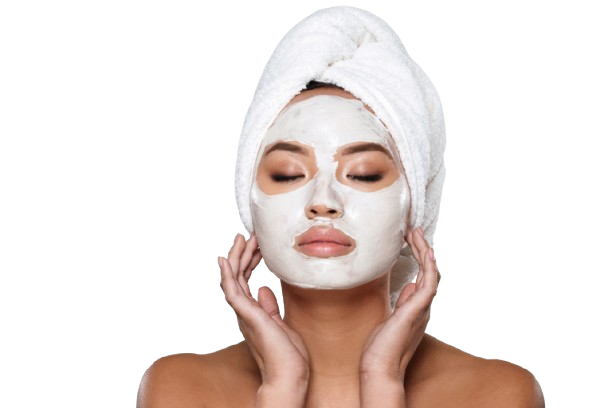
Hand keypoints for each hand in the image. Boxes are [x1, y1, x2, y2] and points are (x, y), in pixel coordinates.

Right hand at [218, 233, 309, 395]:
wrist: (288, 376)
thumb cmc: (287, 356)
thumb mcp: (280, 324)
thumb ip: (269, 306)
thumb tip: (263, 288)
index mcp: (252, 312)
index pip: (246, 280)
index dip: (250, 261)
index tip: (257, 245)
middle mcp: (244, 311)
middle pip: (238, 275)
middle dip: (243, 253)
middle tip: (249, 234)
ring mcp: (244, 313)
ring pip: (233, 278)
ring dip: (237, 256)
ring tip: (241, 237)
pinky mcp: (247, 315)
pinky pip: (232, 291)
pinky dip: (228, 274)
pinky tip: (226, 258)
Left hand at [360, 227, 440, 382]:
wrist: (379, 367)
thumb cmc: (381, 346)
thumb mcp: (392, 317)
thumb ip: (403, 302)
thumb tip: (410, 286)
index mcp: (417, 307)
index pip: (423, 276)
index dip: (419, 256)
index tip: (410, 240)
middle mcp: (423, 306)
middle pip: (429, 271)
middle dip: (423, 249)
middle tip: (414, 230)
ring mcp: (422, 308)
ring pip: (431, 274)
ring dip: (425, 252)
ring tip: (416, 234)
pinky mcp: (417, 311)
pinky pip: (429, 284)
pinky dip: (429, 267)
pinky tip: (425, 252)